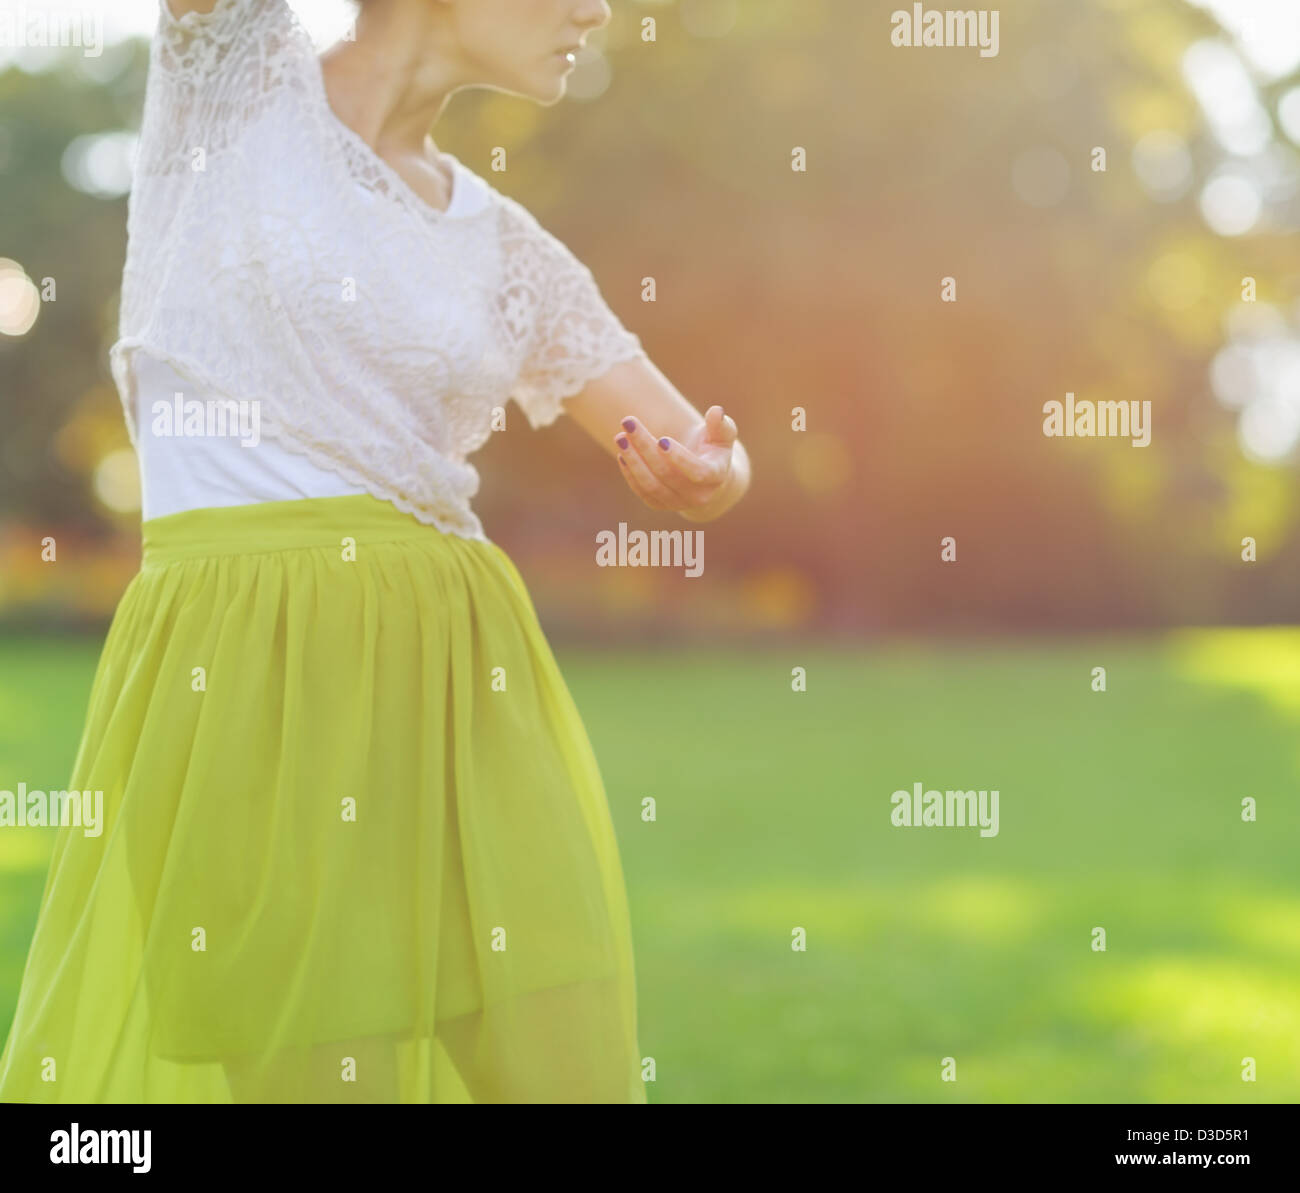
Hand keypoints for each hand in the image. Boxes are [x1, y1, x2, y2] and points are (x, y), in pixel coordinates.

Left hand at [613, 405, 740, 519]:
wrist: (706, 475)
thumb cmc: (714, 449)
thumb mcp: (722, 435)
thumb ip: (721, 424)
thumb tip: (717, 411)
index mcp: (715, 477)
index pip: (698, 472)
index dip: (679, 458)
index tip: (662, 439)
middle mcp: (698, 496)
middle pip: (667, 474)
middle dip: (645, 447)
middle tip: (629, 423)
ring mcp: (678, 503)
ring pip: (651, 485)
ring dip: (633, 461)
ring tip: (620, 437)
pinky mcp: (660, 504)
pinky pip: (642, 491)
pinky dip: (630, 473)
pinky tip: (623, 453)